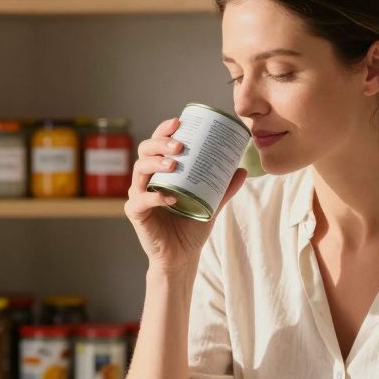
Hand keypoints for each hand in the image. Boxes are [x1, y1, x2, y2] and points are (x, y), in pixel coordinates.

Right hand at [125, 118, 246, 273]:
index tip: (179, 122)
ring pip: (139, 171)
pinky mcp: (136, 213)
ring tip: (173, 165)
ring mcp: (138, 196)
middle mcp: (146, 180)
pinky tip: (169, 197)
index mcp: (160, 172)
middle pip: (145, 151)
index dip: (164, 130)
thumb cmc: (191, 227)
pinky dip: (154, 196)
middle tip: (180, 146)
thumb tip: (242, 169)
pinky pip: (140, 201)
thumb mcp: (211, 204)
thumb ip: (224, 188)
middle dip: (160, 143)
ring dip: (155, 164)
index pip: (157, 144)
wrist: (182, 256)